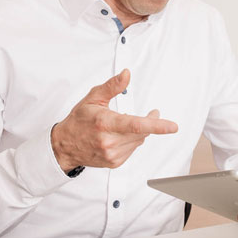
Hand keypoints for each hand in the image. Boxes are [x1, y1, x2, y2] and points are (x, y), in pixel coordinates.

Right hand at [51, 69, 177, 170]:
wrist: (64, 146)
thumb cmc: (78, 121)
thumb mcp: (93, 98)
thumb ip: (112, 86)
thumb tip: (126, 75)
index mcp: (105, 123)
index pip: (135, 125)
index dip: (156, 125)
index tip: (172, 126)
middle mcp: (109, 141)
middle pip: (142, 132)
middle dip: (151, 122)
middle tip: (154, 113)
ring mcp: (112, 154)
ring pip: (139, 141)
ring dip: (141, 131)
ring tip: (130, 124)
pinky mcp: (115, 162)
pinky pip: (133, 149)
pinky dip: (132, 140)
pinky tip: (122, 136)